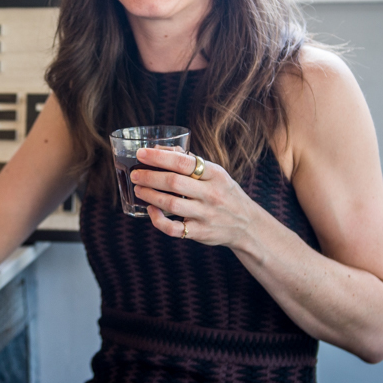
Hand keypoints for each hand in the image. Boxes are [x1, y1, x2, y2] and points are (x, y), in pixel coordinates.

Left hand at [131, 147, 261, 249]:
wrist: (247, 225)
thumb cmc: (224, 193)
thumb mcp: (215, 173)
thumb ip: (188, 161)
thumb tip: (157, 149)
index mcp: (215, 175)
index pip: (183, 162)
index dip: (159, 157)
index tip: (141, 154)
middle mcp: (211, 194)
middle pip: (174, 183)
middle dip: (149, 177)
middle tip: (135, 174)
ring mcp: (206, 215)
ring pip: (171, 205)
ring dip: (150, 195)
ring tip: (138, 189)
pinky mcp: (200, 233)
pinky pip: (173, 229)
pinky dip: (158, 220)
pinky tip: (151, 210)